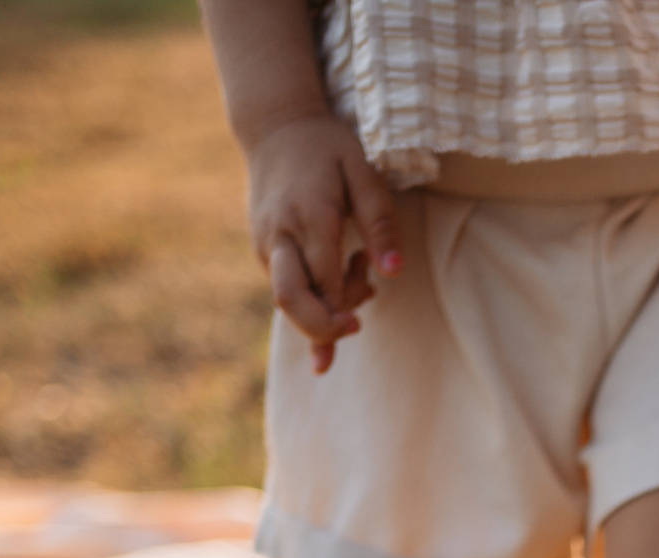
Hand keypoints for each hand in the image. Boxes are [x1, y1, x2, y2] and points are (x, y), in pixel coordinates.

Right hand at [244, 113, 402, 373]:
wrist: (274, 127)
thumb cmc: (327, 148)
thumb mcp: (364, 173)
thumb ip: (380, 223)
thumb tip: (394, 272)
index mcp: (309, 218)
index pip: (323, 284)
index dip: (345, 308)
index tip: (371, 295)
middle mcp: (280, 236)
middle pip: (290, 302)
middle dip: (323, 328)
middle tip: (355, 325)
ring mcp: (266, 246)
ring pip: (288, 299)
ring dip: (327, 303)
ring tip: (360, 265)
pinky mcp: (263, 251)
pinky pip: (287, 287)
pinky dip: (316, 291)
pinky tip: (344, 266)